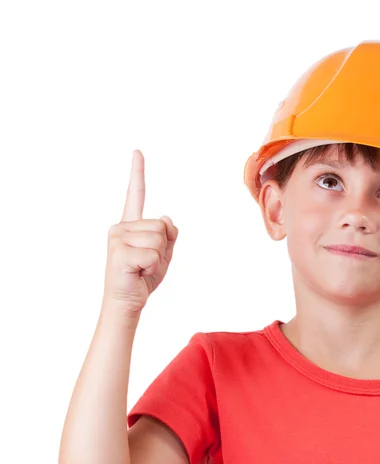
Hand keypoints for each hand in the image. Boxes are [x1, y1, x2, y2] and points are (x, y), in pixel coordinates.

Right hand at [102, 150, 178, 315]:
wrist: (127, 302)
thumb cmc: (142, 277)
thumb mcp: (163, 254)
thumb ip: (168, 235)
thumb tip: (166, 218)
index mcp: (130, 225)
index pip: (135, 195)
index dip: (137, 173)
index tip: (138, 152)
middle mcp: (120, 227)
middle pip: (161, 226)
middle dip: (163, 247)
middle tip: (146, 263)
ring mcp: (118, 238)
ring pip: (159, 239)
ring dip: (158, 258)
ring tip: (141, 268)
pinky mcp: (119, 252)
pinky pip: (153, 254)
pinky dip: (153, 267)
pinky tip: (138, 272)